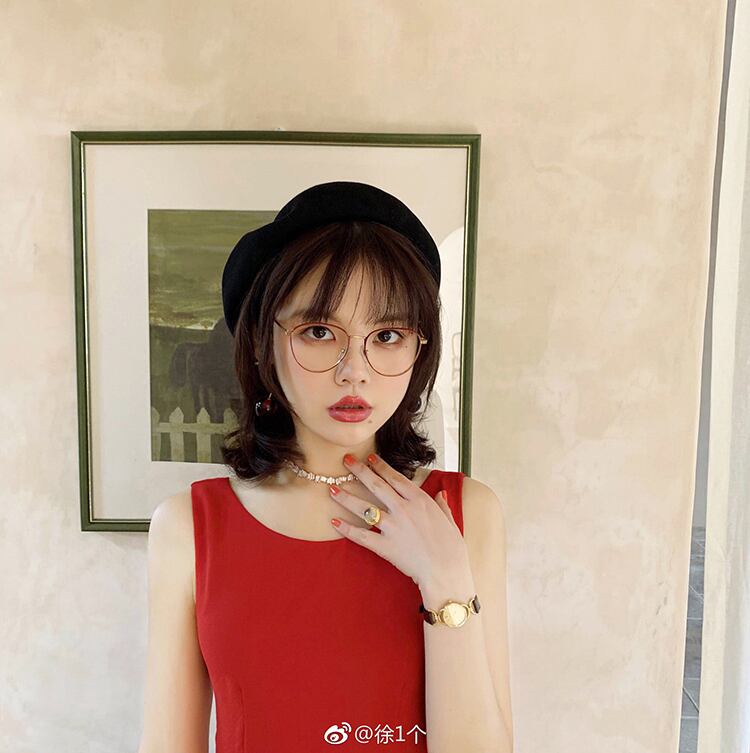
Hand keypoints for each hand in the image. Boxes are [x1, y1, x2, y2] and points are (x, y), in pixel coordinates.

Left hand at [327, 453, 470, 589]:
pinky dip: (347, 529)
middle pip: (376, 486)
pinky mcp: (385, 546)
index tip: (369, 457)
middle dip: (359, 471)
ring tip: (331, 489)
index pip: (395, 478)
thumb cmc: (452, 548)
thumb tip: (440, 494)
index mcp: (420, 500)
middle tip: (346, 461)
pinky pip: (361, 535)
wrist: (446, 572)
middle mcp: (404, 509)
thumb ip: (442, 505)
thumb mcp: (450, 520)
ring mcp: (392, 527)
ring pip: (364, 508)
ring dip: (346, 497)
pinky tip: (334, 522)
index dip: (380, 466)